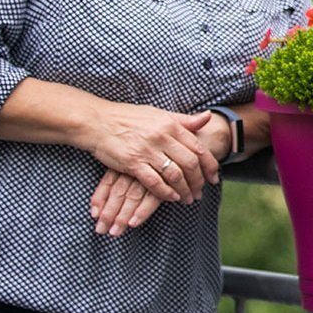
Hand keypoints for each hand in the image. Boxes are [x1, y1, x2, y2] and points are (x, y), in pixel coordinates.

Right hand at [85, 105, 218, 203]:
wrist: (98, 121)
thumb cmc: (129, 117)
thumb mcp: (159, 114)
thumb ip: (183, 120)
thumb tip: (207, 117)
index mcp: (171, 125)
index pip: (199, 148)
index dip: (209, 166)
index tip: (214, 178)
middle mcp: (162, 137)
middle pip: (190, 164)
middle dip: (198, 181)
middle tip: (200, 192)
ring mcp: (147, 150)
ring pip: (175, 175)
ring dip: (184, 190)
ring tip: (187, 198)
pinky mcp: (132, 163)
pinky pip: (154, 182)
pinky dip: (165, 192)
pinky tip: (171, 197)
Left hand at [90, 169, 162, 235]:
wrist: (195, 157)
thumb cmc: (163, 164)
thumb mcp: (138, 164)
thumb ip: (125, 178)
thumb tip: (107, 202)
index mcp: (128, 164)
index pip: (108, 181)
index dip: (99, 198)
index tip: (94, 214)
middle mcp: (137, 169)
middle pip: (118, 192)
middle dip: (108, 213)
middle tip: (101, 229)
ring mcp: (151, 176)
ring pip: (132, 197)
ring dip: (122, 217)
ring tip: (115, 232)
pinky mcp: (167, 183)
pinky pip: (151, 200)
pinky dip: (142, 212)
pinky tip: (133, 223)